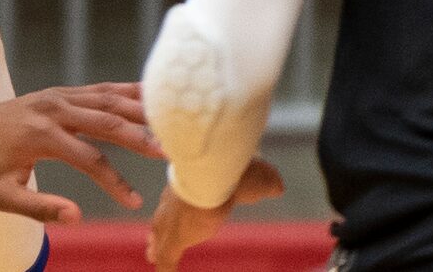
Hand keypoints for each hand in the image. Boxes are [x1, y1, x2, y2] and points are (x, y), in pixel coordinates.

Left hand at [0, 83, 160, 224]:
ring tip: (174, 121)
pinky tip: (152, 95)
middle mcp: (53, 108)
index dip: (115, 182)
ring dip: (141, 109)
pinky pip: (100, 89)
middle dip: (141, 137)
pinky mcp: (62, 92)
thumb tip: (77, 217)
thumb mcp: (2, 196)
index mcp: (40, 135)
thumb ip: (39, 207)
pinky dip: (127, 91)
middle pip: (107, 121)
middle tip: (172, 153)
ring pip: (108, 99)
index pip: (89, 159)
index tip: (135, 203)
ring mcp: (59, 96)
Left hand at [148, 158, 283, 266]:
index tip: (179, 216)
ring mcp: (171, 220)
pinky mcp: (173, 239)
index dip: (178, 211)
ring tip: (153, 259)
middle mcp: (176, 200)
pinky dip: (165, 269)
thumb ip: (267, 184)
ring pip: (161, 240)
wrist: (219, 172)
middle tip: (153, 245)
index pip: (181, 199)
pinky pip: (166, 260)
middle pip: (163, 219)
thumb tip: (278, 187)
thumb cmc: (239, 170)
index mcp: (193, 183)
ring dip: (159, 252)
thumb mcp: (259, 177)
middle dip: (160, 233)